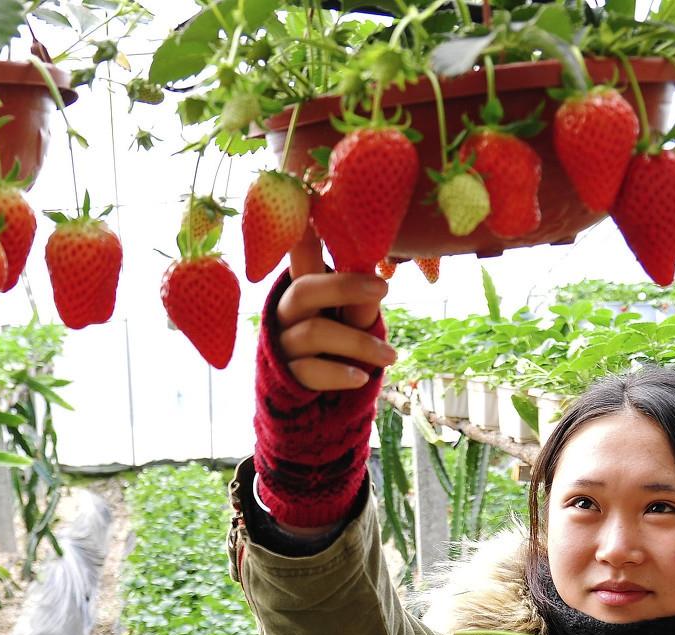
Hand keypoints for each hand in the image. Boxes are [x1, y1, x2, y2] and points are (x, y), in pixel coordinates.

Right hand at [276, 226, 395, 390]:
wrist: (314, 397)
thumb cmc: (339, 343)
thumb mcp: (351, 319)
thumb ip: (360, 302)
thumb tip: (377, 285)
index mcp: (303, 287)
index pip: (298, 253)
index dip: (302, 229)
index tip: (310, 197)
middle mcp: (287, 310)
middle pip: (305, 289)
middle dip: (345, 286)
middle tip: (385, 287)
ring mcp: (283, 342)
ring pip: (316, 333)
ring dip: (359, 343)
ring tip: (391, 356)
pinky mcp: (286, 375)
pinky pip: (311, 371)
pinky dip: (339, 374)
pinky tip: (361, 378)